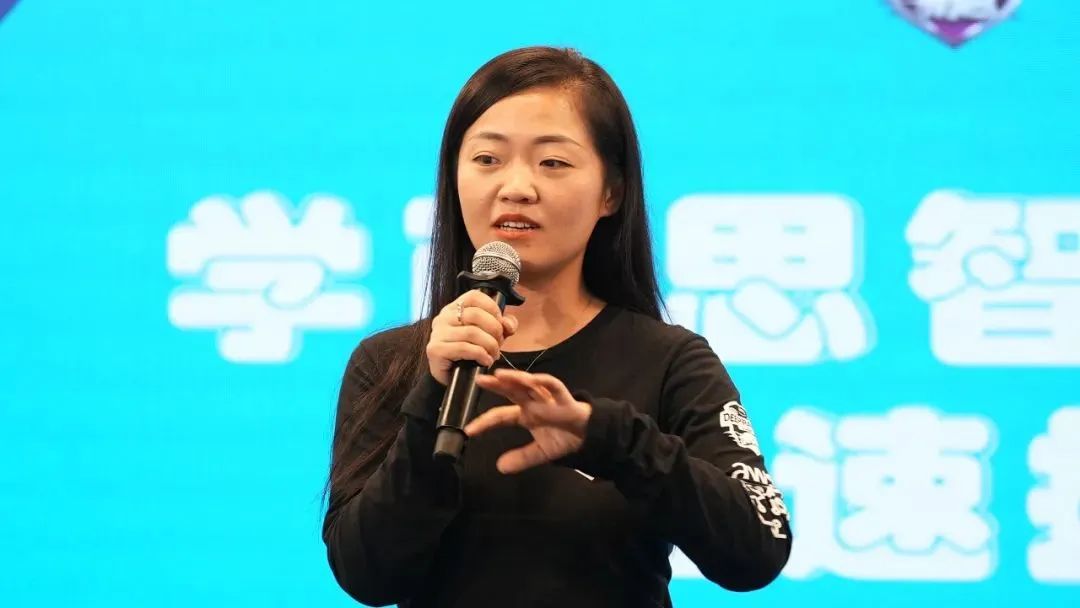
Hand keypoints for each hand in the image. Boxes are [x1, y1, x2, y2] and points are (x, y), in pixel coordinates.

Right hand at [427, 290, 518, 384]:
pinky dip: (481, 355)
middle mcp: (444, 317)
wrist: (452, 376)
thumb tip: (508, 324)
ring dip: (490, 345)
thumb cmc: (470, 353)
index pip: (474, 296)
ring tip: (493, 354)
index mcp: (454, 308)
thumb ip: (502, 325)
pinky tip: (486, 360)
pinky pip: (464, 348)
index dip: (492, 308)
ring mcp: (438, 333)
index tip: (500, 323)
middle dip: (494, 330)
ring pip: (472, 332)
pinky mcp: (436, 349)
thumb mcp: (489, 335)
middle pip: (476, 314)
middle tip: (499, 343)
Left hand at [466, 369, 591, 473]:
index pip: (500, 416)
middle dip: (496, 385)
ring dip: (515, 378)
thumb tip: (500, 468)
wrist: (589, 437)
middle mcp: (534, 403)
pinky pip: (553, 386)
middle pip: (511, 390)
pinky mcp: (564, 399)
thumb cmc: (564, 437)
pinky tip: (532, 380)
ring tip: (500, 376)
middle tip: (479, 381)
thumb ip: (521, 458)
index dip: (485, 422)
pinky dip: (543, 381)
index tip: (469, 430)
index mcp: (526, 414)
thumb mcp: (540, 452)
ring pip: (530, 384)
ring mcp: (548, 399)